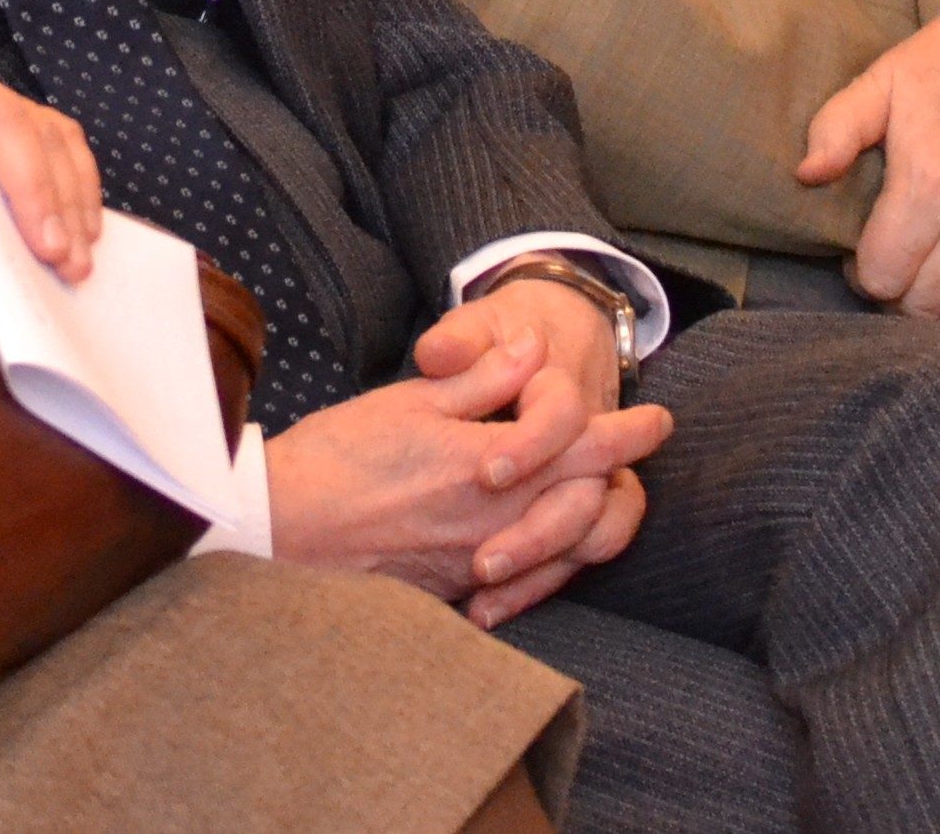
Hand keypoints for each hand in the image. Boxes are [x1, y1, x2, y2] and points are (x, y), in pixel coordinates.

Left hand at [0, 29, 106, 279]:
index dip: (16, 184)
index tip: (38, 247)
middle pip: (19, 125)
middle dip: (51, 197)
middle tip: (66, 263)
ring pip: (47, 128)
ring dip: (71, 194)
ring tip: (77, 259)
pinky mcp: (1, 104)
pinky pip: (55, 134)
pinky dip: (76, 180)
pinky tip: (79, 227)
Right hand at [272, 289, 669, 630]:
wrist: (279, 529)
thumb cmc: (338, 455)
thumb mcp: (411, 400)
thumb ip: (480, 378)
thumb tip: (532, 351)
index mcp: (486, 465)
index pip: (582, 448)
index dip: (628, 432)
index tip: (659, 418)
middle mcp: (494, 521)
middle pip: (586, 500)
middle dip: (623, 472)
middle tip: (645, 447)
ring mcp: (477, 562)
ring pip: (565, 545)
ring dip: (594, 516)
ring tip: (608, 490)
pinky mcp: (455, 589)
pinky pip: (527, 577)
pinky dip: (552, 554)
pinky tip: (551, 539)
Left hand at [794, 0, 939, 336]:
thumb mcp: (882, 79)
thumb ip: (836, 129)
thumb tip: (807, 176)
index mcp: (934, 177)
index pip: (884, 276)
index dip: (863, 274)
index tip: (864, 258)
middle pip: (927, 305)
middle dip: (900, 298)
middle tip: (897, 272)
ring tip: (933, 280)